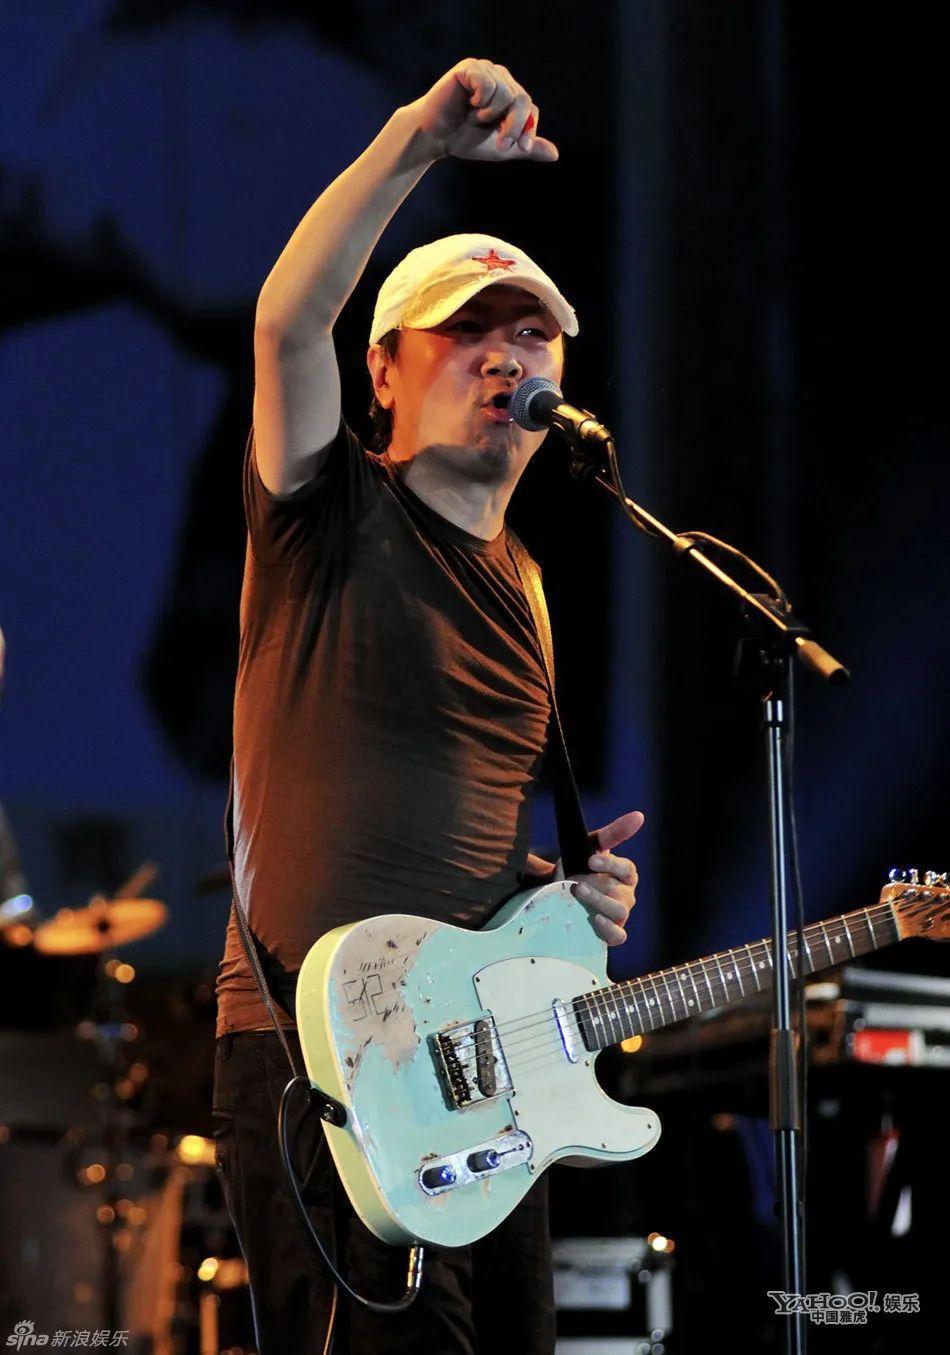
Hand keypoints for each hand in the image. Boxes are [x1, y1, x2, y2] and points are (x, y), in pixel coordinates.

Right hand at [410, 58, 557, 163]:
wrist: (436, 137)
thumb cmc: (465, 140)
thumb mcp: (502, 148)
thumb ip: (527, 148)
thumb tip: (555, 154)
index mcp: (510, 93)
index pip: (530, 108)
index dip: (527, 129)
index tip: (519, 148)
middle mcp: (500, 77)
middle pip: (522, 99)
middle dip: (514, 127)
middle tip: (500, 143)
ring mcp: (486, 69)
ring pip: (506, 94)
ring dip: (489, 115)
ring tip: (473, 117)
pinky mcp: (470, 67)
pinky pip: (488, 85)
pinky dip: (479, 102)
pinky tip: (466, 103)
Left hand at [524, 811, 643, 946]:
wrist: (560, 891)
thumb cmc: (581, 865)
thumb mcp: (591, 846)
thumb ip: (613, 833)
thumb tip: (639, 816)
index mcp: (626, 874)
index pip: (627, 870)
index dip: (610, 865)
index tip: (591, 859)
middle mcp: (626, 894)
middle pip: (620, 892)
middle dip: (596, 886)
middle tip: (577, 882)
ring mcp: (620, 915)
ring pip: (619, 912)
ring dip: (598, 902)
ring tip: (579, 894)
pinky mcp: (612, 933)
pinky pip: (618, 936)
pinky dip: (608, 930)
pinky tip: (595, 920)